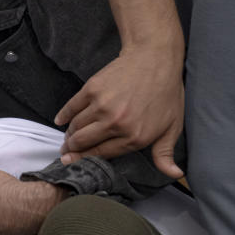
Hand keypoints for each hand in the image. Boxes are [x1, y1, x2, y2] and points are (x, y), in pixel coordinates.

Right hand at [54, 45, 184, 178]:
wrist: (154, 59)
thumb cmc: (166, 93)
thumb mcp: (172, 126)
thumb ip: (165, 153)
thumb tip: (174, 174)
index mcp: (134, 136)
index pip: (102, 153)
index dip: (84, 159)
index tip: (72, 162)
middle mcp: (115, 123)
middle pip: (84, 142)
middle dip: (71, 150)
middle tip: (65, 153)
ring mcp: (101, 105)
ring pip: (76, 126)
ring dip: (69, 134)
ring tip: (67, 138)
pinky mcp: (91, 89)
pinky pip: (71, 107)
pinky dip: (63, 115)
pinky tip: (60, 121)